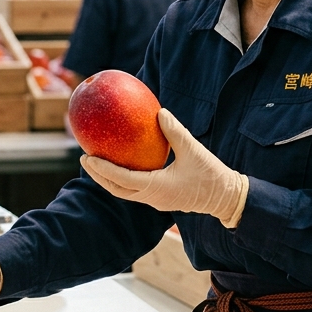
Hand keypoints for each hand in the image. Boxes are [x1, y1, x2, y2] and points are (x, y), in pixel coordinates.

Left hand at [82, 108, 248, 226]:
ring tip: (96, 162)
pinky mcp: (161, 198)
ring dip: (109, 179)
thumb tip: (159, 111)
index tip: (87, 157)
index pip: (121, 180)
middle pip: (116, 189)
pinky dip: (123, 178)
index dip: (102, 169)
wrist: (226, 197)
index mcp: (156, 188)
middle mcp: (152, 198)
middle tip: (85, 157)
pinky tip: (121, 163)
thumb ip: (175, 131)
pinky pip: (135, 189)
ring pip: (125, 192)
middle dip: (98, 176)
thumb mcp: (193, 149)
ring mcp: (155, 200)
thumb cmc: (211, 174)